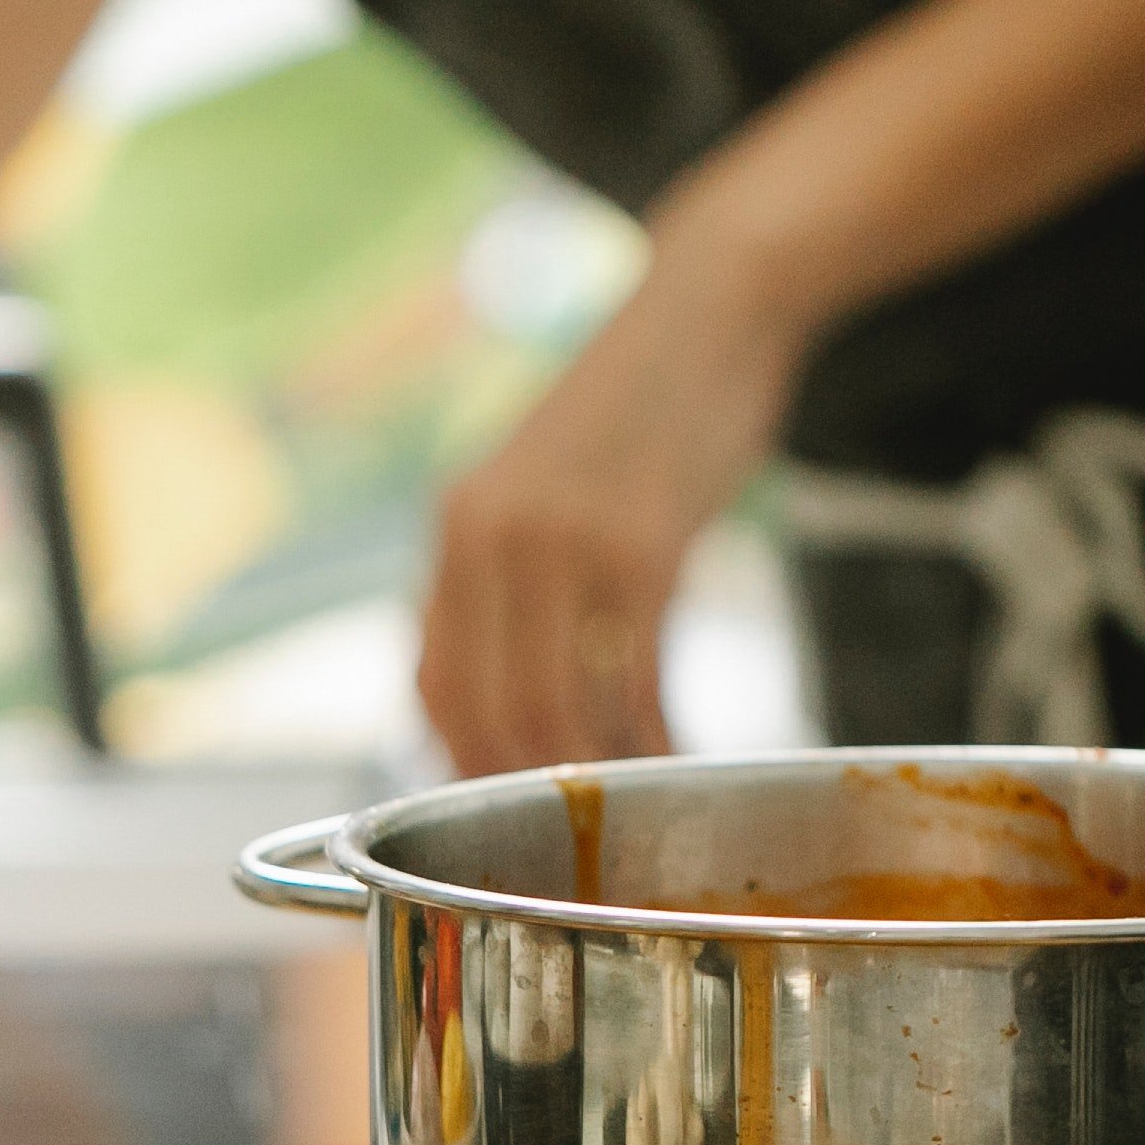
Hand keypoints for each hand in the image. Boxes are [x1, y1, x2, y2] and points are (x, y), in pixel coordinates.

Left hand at [417, 240, 806, 773]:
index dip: (466, 762)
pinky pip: (636, 677)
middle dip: (527, 792)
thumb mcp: (544, 485)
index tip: (508, 810)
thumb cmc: (638, 408)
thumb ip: (516, 573)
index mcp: (455, 526)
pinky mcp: (641, 546)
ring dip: (594, 777)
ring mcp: (561, 542)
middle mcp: (489, 536)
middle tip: (576, 839)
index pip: (435, 683)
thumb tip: (520, 685)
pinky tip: (683, 756)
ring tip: (634, 812)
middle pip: (486, 712)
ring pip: (555, 706)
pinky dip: (656, 735)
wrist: (709, 306)